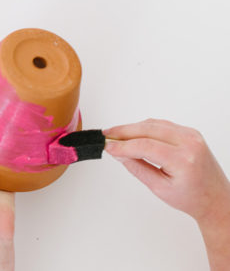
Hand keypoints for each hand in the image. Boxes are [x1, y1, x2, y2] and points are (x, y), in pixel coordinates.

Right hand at [105, 119, 229, 270]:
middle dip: (123, 131)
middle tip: (107, 135)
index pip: (144, 146)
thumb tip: (118, 153)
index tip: (107, 146)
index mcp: (184, 160)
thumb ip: (136, 167)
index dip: (122, 145)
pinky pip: (162, 124)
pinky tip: (133, 133)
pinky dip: (145, 127)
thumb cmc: (192, 198)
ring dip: (133, 127)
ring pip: (153, 123)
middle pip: (148, 129)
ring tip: (116, 134)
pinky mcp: (190, 132)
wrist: (215, 198)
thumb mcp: (159, 187)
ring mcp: (192, 135)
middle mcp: (190, 143)